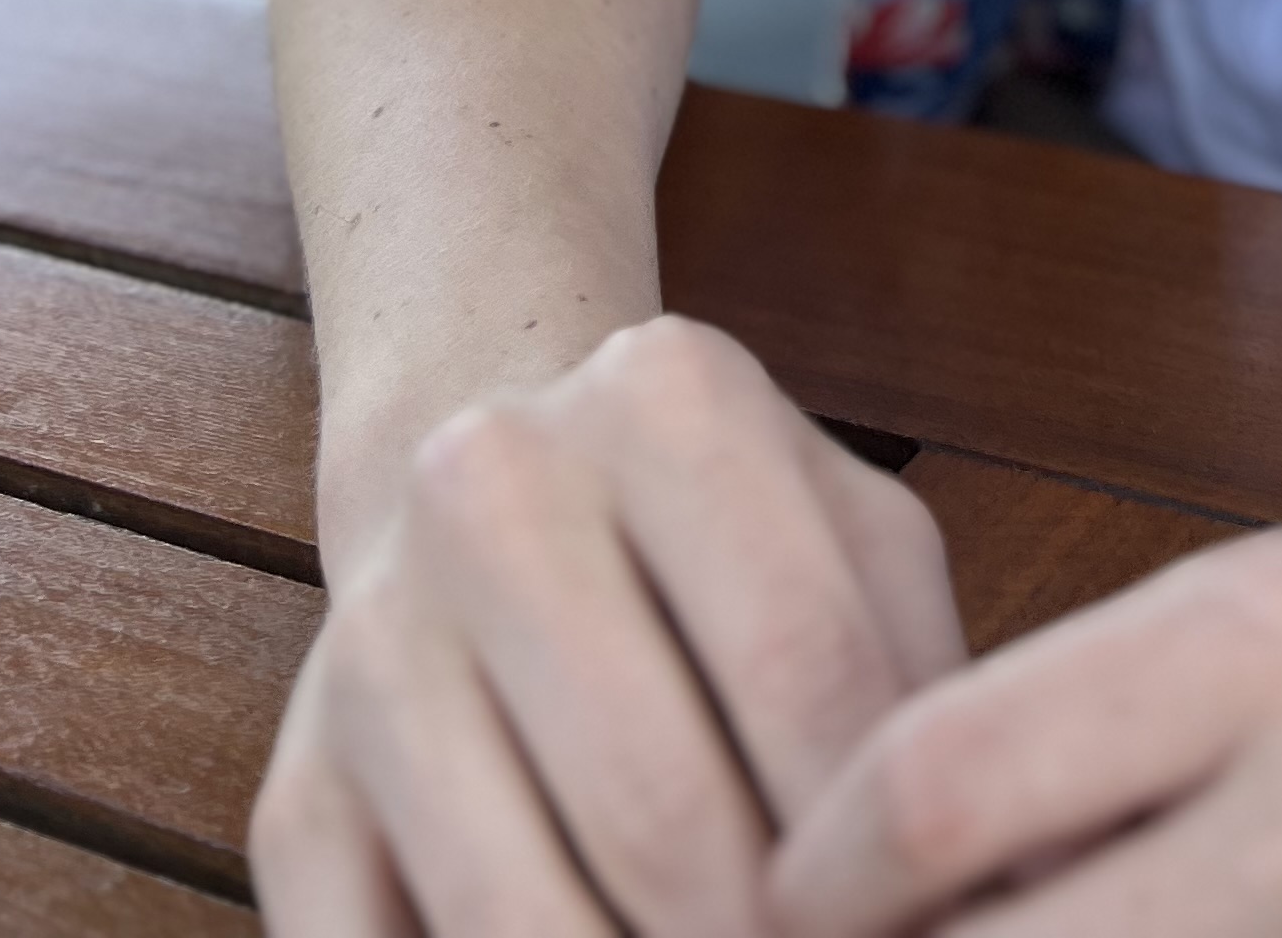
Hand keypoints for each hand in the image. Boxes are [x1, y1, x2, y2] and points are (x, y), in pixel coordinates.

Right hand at [253, 314, 964, 935]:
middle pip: (663, 810)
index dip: (882, 851)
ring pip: (516, 915)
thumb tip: (989, 895)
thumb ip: (924, 687)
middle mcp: (490, 485)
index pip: (807, 668)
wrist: (495, 485)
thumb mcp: (858, 546)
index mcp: (664, 396)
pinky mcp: (291, 797)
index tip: (924, 929)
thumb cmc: (731, 543)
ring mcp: (372, 642)